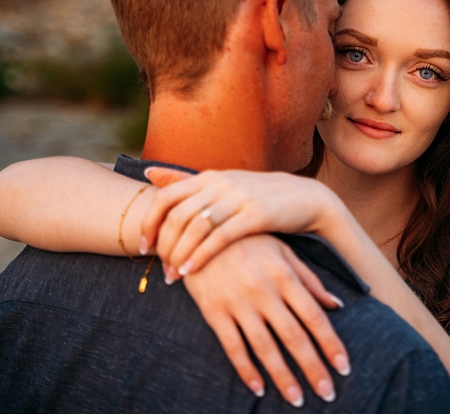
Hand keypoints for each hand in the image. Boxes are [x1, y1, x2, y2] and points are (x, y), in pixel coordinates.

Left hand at [142, 166, 334, 281]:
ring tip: (173, 276)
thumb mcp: (222, 183)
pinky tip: (191, 272)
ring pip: (195, 227)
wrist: (305, 199)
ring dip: (179, 254)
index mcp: (209, 177)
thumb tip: (148, 172)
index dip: (149, 223)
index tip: (144, 247)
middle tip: (159, 268)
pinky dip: (201, 256)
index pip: (166, 197)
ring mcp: (238, 198)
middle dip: (163, 245)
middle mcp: (220, 184)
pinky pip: (220, 237)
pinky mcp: (256, 215)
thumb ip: (186, 180)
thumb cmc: (258, 196)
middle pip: (177, 214)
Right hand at [183, 235, 350, 405]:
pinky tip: (259, 388)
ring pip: (265, 348)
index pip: (314, 317)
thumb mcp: (282, 250)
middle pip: (294, 337)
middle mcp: (264, 291)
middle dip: (313, 368)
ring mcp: (238, 303)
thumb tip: (336, 305)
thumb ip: (309, 278)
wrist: (198, 229)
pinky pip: (232, 347)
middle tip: (327, 394)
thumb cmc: (248, 239)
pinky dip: (246, 370)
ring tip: (297, 399)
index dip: (331, 344)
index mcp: (284, 275)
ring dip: (283, 377)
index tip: (344, 367)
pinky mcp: (214, 311)